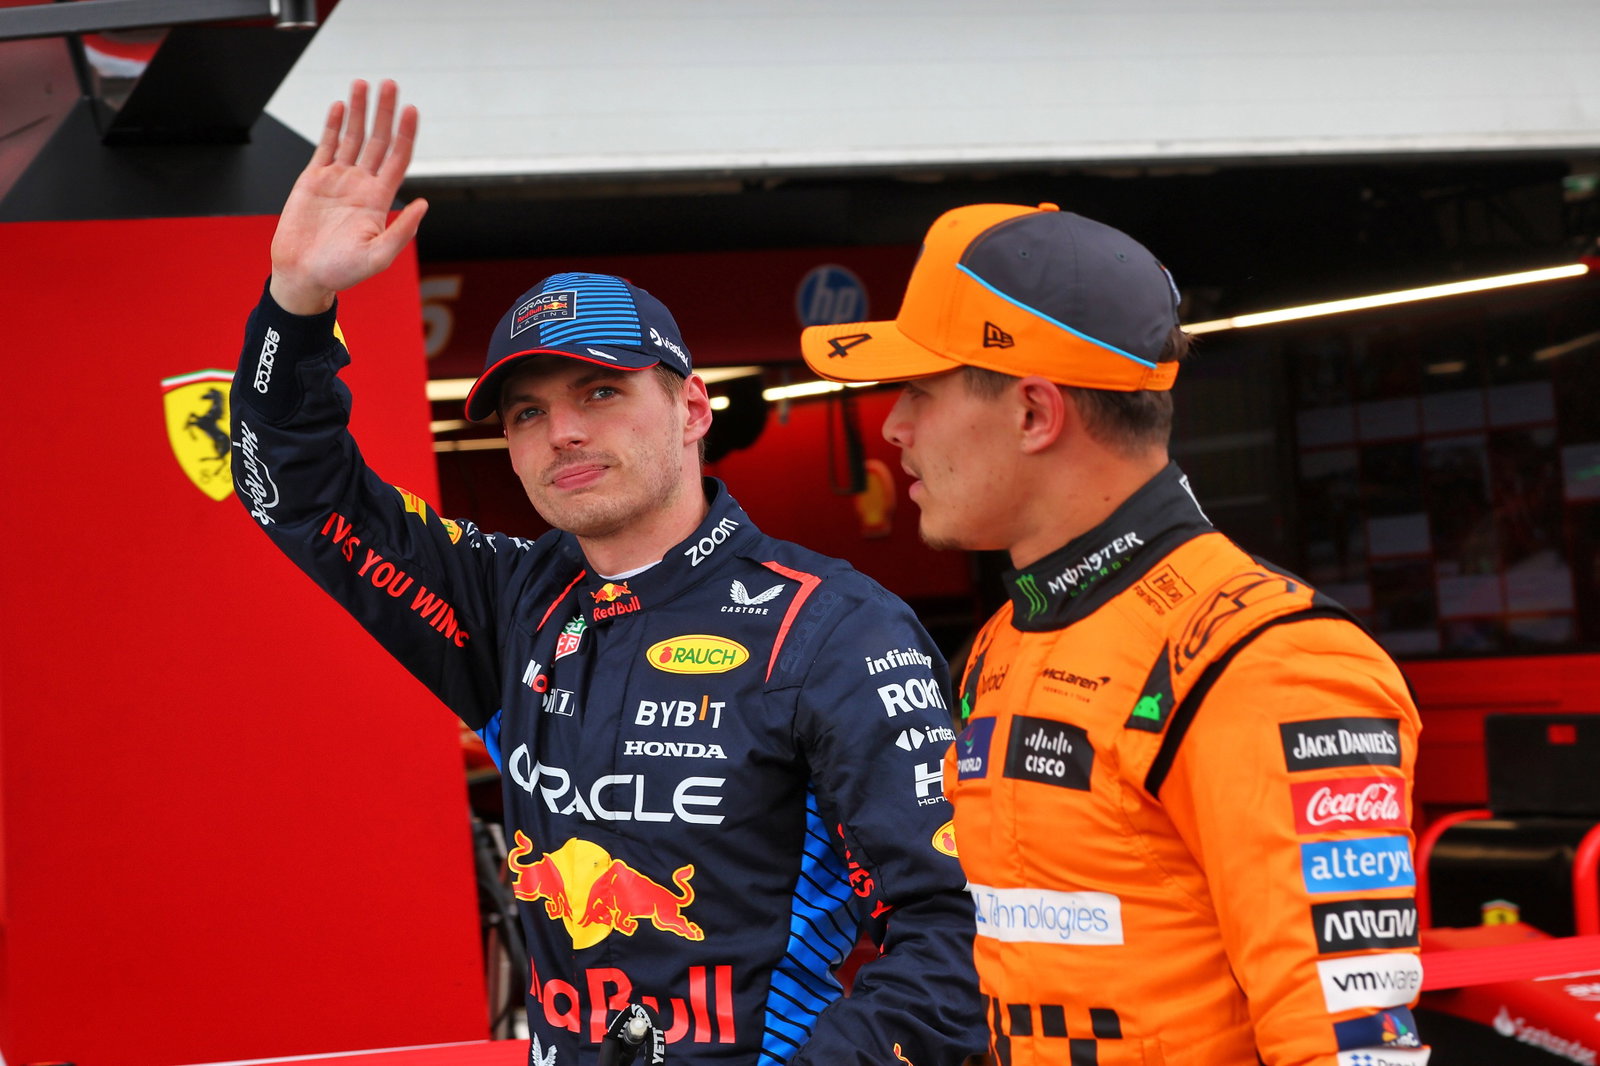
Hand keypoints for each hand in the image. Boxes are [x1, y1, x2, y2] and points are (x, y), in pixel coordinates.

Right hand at [269, 79, 427, 314]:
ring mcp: (337, 180)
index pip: (397, 159)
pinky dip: (333, 126)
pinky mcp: (312, 179)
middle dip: (384, 112)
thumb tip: (423, 205)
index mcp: (378, 200)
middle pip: (377, 140)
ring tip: (363, 84)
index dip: (405, 134)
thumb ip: (401, 231)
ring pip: (352, 138)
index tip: (411, 110)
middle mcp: (361, 185)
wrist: (302, 275)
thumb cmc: (340, 272)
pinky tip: (340, 107)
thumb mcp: (378, 257)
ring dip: (358, 111)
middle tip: (390, 84)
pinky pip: (326, 146)